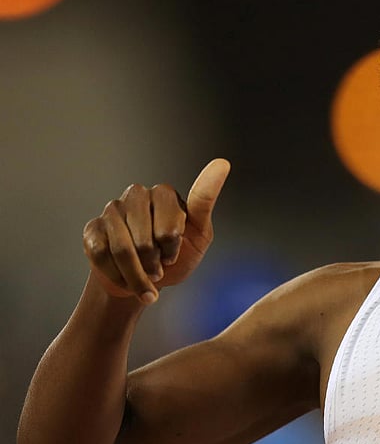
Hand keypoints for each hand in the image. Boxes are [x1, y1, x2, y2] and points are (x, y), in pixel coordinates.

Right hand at [82, 159, 230, 303]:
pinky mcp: (93, 228)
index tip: (173, 256)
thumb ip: (204, 202)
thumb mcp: (199, 234)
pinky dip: (117, 274)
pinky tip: (125, 276)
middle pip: (144, 240)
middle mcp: (137, 196)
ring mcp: (112, 210)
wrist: (146, 281)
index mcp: (165, 194)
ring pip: (122, 249)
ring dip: (136, 274)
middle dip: (154, 264)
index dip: (171, 248)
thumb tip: (222, 162)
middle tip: (160, 269)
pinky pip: (102, 255)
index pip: (169, 226)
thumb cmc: (176, 256)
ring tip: (146, 277)